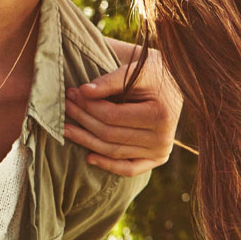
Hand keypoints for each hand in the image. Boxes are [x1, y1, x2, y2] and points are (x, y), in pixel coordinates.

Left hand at [62, 45, 183, 176]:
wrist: (175, 83)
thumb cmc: (152, 73)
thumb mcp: (135, 71)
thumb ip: (110, 81)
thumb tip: (83, 91)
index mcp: (160, 115)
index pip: (112, 116)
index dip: (88, 106)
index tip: (72, 93)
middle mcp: (163, 138)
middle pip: (110, 135)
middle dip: (83, 119)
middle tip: (65, 105)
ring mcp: (161, 151)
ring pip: (114, 151)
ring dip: (86, 140)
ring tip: (66, 128)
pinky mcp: (157, 159)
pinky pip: (130, 169)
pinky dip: (108, 165)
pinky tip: (88, 157)